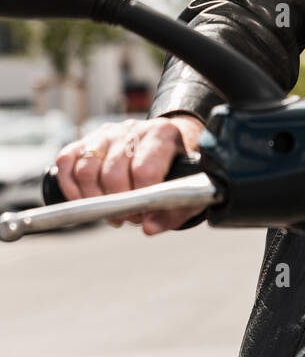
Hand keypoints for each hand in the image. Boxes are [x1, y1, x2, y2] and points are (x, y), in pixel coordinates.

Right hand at [54, 115, 206, 233]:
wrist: (166, 150)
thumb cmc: (176, 173)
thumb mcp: (185, 191)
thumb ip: (173, 212)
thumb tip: (149, 228)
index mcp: (162, 134)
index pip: (144, 169)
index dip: (140, 199)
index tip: (143, 214)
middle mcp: (132, 129)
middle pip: (113, 172)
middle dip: (117, 204)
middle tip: (126, 217)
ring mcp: (106, 132)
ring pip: (86, 169)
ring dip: (93, 200)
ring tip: (110, 211)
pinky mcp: (85, 140)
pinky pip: (65, 162)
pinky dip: (70, 188)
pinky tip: (86, 201)